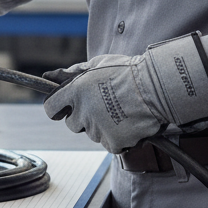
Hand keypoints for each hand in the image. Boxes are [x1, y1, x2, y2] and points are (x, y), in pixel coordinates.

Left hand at [43, 33, 207, 152]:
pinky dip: (116, 136)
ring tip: (119, 110)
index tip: (64, 107)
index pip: (51, 108)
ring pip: (92, 133)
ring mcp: (97, 129)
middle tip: (100, 105)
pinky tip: (126, 121)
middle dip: (82, 117)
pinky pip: (108, 142)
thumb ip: (72, 72)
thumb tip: (50, 76)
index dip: (58, 108)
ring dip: (101, 125)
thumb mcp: (96, 64)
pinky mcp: (113, 142)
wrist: (156, 87)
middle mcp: (83, 112)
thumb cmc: (127, 72)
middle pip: (72, 124)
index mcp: (75, 92)